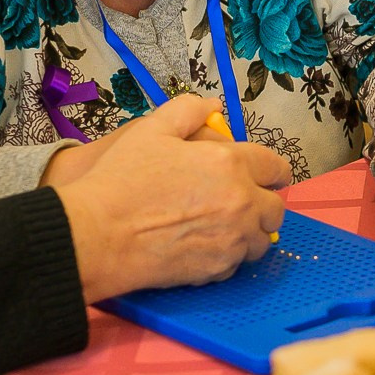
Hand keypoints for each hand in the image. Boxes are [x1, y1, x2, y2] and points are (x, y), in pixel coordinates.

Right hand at [49, 96, 291, 302]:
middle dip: (264, 205)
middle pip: (275, 209)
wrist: (97, 235)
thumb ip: (187, 110)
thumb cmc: (122, 180)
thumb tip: (211, 105)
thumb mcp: (152, 131)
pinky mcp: (218, 269)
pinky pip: (236, 264)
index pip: (276, 167)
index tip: (271, 177)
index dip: (275, 171)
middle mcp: (241, 202)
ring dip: (249, 233)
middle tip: (242, 204)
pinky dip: (226, 257)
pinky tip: (203, 247)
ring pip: (260, 241)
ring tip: (223, 228)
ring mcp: (233, 239)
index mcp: (230, 164)